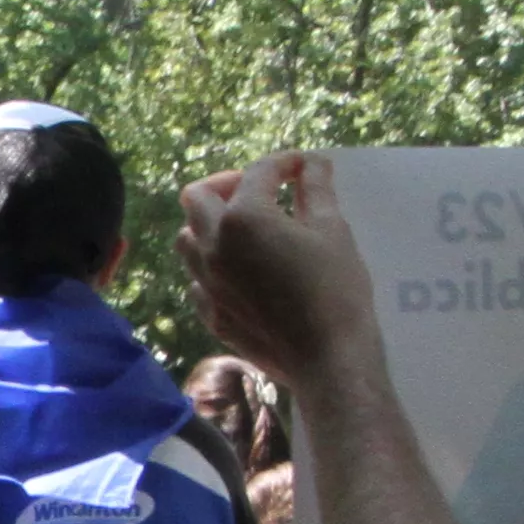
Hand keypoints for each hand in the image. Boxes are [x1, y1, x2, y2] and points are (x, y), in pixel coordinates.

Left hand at [180, 152, 377, 389]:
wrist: (327, 359)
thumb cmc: (336, 290)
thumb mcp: (333, 230)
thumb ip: (316, 189)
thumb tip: (311, 163)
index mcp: (244, 217)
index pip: (257, 173)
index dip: (283, 163)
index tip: (302, 167)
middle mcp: (213, 245)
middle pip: (197, 197)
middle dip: (226, 184)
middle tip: (258, 191)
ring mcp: (206, 283)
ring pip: (187, 239)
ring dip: (209, 226)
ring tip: (242, 231)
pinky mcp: (210, 315)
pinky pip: (196, 280)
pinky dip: (211, 267)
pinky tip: (238, 272)